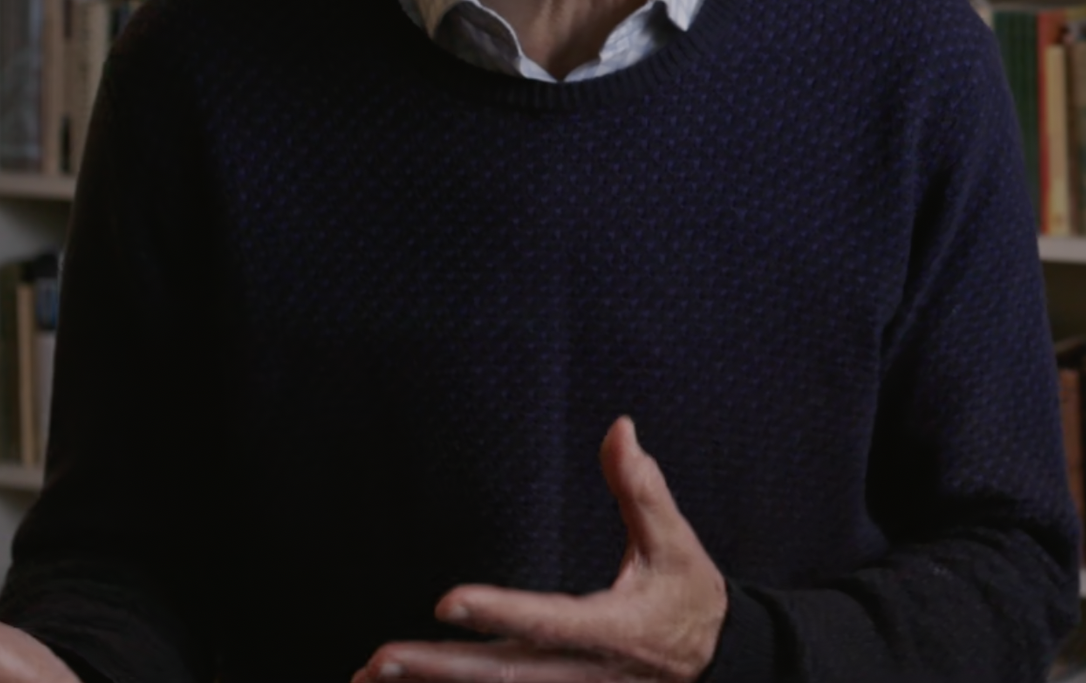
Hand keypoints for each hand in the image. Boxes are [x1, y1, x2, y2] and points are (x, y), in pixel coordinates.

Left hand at [357, 418, 728, 682]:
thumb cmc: (688, 597)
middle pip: (505, 674)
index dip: (500, 613)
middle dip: (439, 669)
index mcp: (615, 630)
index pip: (550, 622)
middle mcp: (585, 672)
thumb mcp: (677, 543)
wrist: (716, 664)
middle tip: (380, 658)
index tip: (446, 600)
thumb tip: (619, 428)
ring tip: (369, 678)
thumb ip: (643, 489)